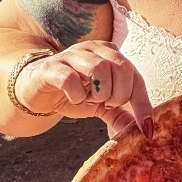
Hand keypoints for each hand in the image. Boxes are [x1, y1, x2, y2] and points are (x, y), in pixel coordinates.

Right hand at [14, 40, 152, 136]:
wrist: (36, 92)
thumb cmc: (72, 93)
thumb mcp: (101, 105)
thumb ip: (121, 114)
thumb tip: (144, 131)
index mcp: (110, 54)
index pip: (135, 75)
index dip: (143, 103)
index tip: (146, 128)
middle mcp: (93, 49)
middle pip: (122, 67)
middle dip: (119, 95)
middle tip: (106, 104)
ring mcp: (71, 55)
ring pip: (100, 68)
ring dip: (100, 93)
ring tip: (90, 100)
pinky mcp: (51, 67)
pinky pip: (70, 78)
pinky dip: (77, 95)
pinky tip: (73, 99)